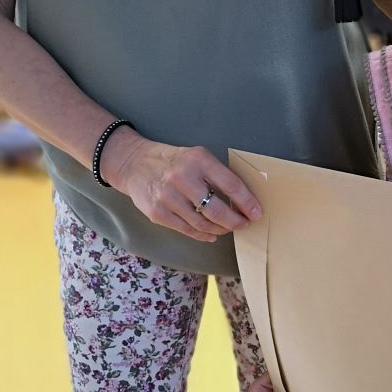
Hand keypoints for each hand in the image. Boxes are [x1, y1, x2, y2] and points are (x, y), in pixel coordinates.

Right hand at [101, 130, 261, 242]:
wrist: (134, 163)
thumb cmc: (173, 161)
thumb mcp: (197, 157)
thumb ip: (217, 175)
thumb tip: (243, 201)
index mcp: (198, 160)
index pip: (230, 185)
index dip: (247, 202)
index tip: (256, 213)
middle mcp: (182, 178)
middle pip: (217, 210)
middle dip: (235, 221)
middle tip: (244, 224)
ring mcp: (168, 197)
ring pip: (203, 223)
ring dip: (221, 229)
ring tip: (228, 227)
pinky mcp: (158, 213)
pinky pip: (187, 230)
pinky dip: (203, 234)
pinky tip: (212, 233)